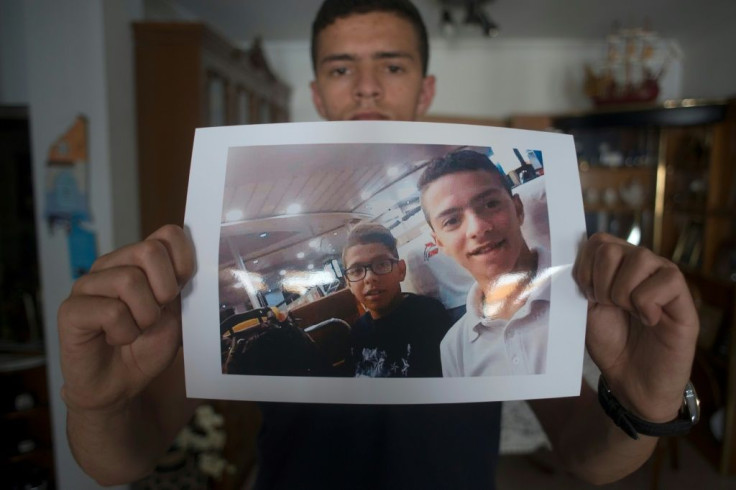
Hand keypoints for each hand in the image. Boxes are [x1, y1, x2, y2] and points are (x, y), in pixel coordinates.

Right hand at [58, 225, 194, 412]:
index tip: (177, 294)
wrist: (119, 385)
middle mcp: (111, 265)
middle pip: (149, 251)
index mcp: (138, 261)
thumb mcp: (177, 315)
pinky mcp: (70, 309)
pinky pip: (110, 311)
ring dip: (144, 317)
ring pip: (129, 281)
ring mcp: (88, 285)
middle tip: (154, 316)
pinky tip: (116, 339)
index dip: (182, 263)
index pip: (168, 234)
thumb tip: (203, 262)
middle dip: (164, 291)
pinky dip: (124, 332)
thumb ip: (184, 287)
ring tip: (135, 330)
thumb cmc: (146, 347)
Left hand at [573, 233, 698, 422]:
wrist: (630, 381)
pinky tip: (649, 321)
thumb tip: (572, 254)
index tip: (587, 295)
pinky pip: (666, 280)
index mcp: (617, 265)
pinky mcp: (684, 298)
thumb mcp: (586, 309)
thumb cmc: (611, 344)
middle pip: (611, 248)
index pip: (598, 240)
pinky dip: (647, 303)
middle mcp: (642, 266)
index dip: (585, 268)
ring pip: (639, 257)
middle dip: (600, 282)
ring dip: (622, 291)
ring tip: (629, 313)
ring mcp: (664, 279)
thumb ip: (583, 280)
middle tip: (608, 307)